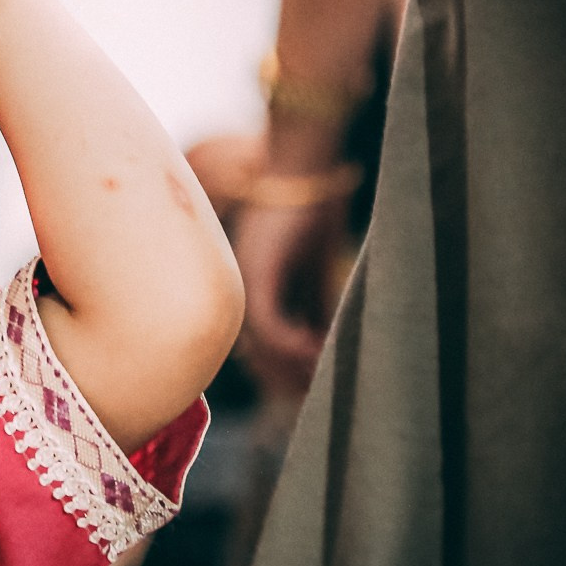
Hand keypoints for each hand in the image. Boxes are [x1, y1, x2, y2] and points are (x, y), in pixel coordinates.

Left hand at [233, 196, 347, 396]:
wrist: (301, 176)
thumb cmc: (309, 214)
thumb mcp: (314, 270)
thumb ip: (313, 303)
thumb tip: (325, 340)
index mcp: (252, 293)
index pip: (260, 348)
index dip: (284, 371)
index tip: (312, 384)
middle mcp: (240, 292)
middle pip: (256, 354)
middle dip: (287, 376)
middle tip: (315, 388)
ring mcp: (247, 285)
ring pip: (261, 346)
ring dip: (292, 365)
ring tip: (320, 372)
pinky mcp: (259, 276)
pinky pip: (269, 326)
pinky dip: (291, 345)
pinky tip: (314, 349)